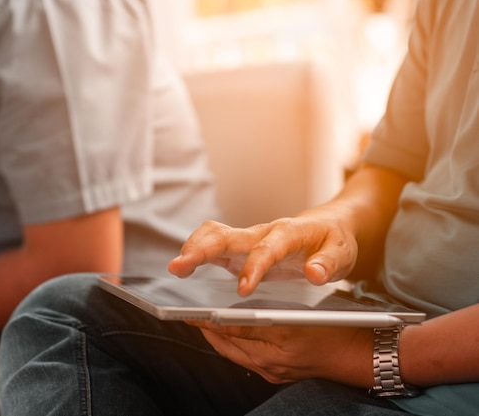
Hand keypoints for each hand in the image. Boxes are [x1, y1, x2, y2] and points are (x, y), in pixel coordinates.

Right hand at [169, 217, 357, 295]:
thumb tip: (314, 274)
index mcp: (287, 233)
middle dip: (201, 250)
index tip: (243, 290)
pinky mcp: (240, 248)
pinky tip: (183, 270)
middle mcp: (262, 233)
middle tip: (179, 267)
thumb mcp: (342, 253)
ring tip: (176, 269)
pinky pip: (213, 244)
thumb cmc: (333, 240)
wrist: (327, 227)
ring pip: (213, 234)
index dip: (253, 268)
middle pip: (226, 235)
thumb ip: (329, 264)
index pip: (266, 249)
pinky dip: (195, 253)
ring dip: (192, 248)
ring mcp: (248, 240)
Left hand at [188, 320, 373, 386]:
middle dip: (206, 329)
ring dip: (218, 337)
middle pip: (226, 344)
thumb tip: (228, 315)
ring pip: (233, 352)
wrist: (356, 354)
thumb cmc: (333, 328)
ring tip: (204, 321)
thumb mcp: (298, 313)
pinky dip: (233, 345)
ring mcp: (272, 370)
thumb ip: (262, 315)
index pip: (231, 329)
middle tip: (190, 313)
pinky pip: (245, 358)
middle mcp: (269, 362)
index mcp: (275, 344)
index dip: (207, 319)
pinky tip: (230, 333)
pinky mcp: (276, 374)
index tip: (188, 311)